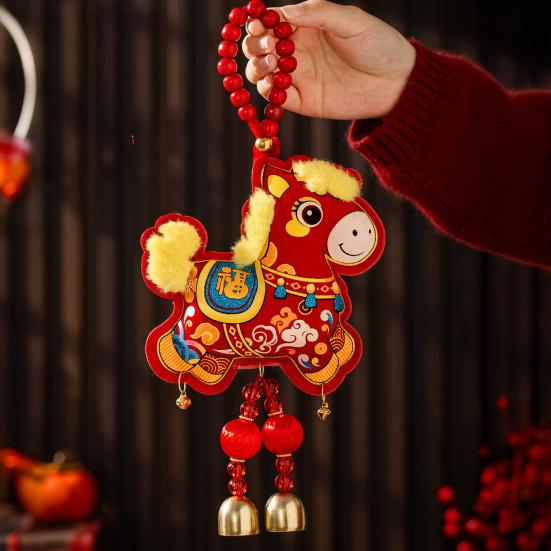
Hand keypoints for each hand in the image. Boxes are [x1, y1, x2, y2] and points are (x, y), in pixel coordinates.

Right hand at [243, 0, 415, 119]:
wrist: (395, 83)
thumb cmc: (378, 45)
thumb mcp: (351, 20)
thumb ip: (317, 12)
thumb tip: (283, 13)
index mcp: (305, 26)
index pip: (270, 22)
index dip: (258, 22)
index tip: (258, 24)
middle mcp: (296, 51)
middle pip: (258, 47)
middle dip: (254, 45)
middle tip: (270, 47)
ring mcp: (297, 77)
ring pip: (260, 72)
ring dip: (257, 67)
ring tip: (273, 64)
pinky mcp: (301, 101)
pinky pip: (275, 97)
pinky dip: (267, 91)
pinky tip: (275, 83)